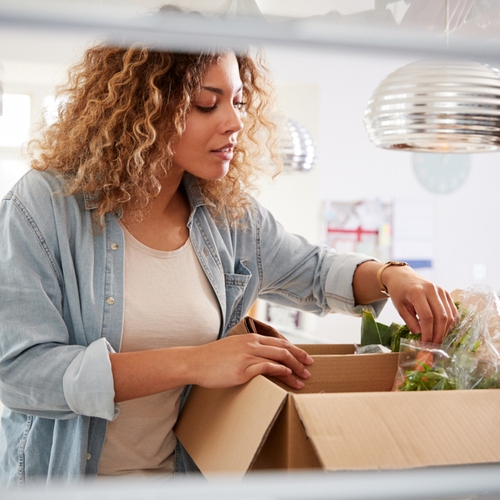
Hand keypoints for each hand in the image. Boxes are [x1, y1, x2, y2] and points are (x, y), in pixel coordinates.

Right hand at [192, 334, 313, 389]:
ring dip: (294, 369)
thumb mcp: (234, 347)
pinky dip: (280, 371)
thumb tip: (262, 357)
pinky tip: (287, 376)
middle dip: (300, 359)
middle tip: (309, 368)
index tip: (306, 358)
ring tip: (302, 380)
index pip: (279, 342)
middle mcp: (252, 344)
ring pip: (278, 358)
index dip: (295, 350)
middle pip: (283, 349)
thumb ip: (249, 349)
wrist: (195, 362)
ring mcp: (247, 356)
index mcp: (251, 338)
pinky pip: (266, 367)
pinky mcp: (242, 370)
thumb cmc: (213, 357)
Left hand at [382, 265, 458, 343]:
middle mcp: (432, 290)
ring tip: (437, 341)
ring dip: (445, 331)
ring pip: (449, 315)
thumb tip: (422, 341)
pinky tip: (443, 331)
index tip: (425, 345)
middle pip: (441, 317)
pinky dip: (450, 323)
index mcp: (417, 292)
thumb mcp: (401, 309)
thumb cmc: (399, 293)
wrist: (402, 277)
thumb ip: (411, 324)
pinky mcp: (446, 293)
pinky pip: (453, 311)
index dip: (428, 333)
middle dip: (438, 335)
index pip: (427, 317)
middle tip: (433, 347)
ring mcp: (441, 290)